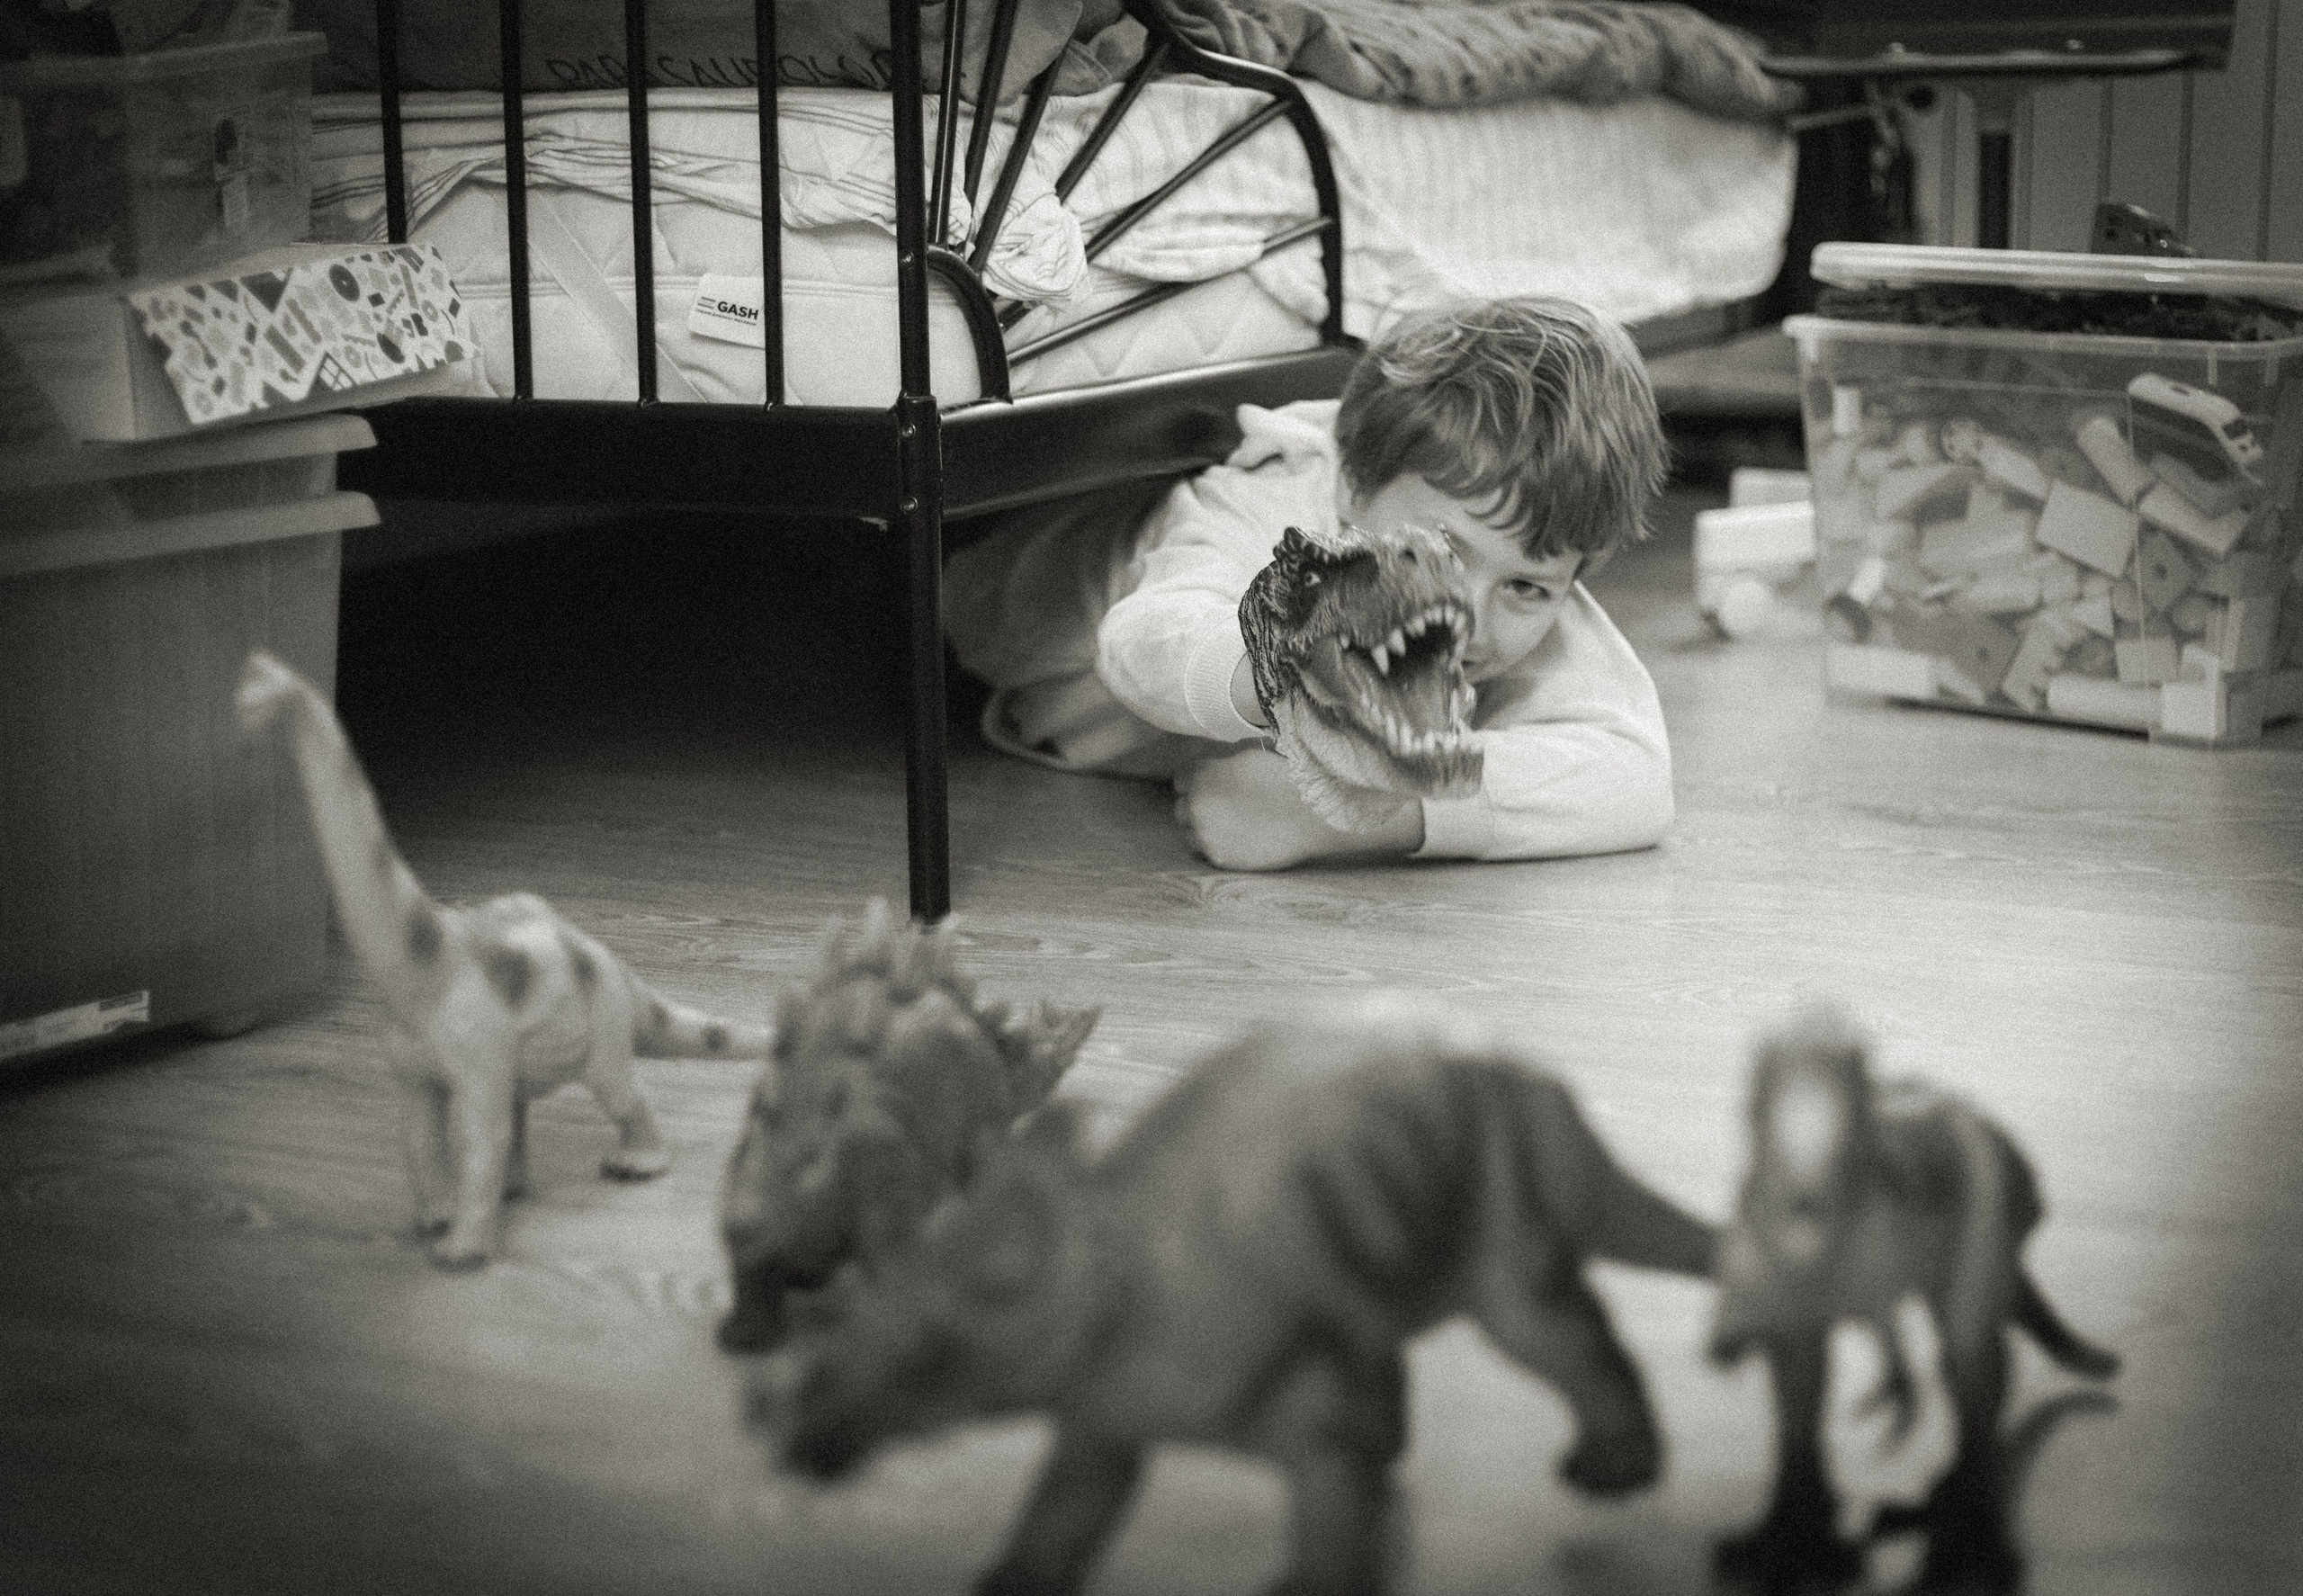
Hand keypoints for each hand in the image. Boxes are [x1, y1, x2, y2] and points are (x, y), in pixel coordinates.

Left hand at [1172, 747, 1422, 870]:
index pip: (1179, 780)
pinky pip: (1207, 852)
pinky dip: (1218, 846)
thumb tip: (1216, 762)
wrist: (1309, 813)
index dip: (1197, 783)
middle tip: (1223, 808)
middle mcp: (1194, 804)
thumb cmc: (1284, 777)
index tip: (1212, 787)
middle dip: (1197, 806)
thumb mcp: (1247, 755)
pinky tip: (1239, 840)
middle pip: (1181, 808)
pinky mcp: (1218, 857)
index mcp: (1201, 774)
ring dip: (1203, 828)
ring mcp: (1204, 834)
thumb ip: (1222, 761)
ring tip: (1230, 826)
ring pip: (1190, 833)